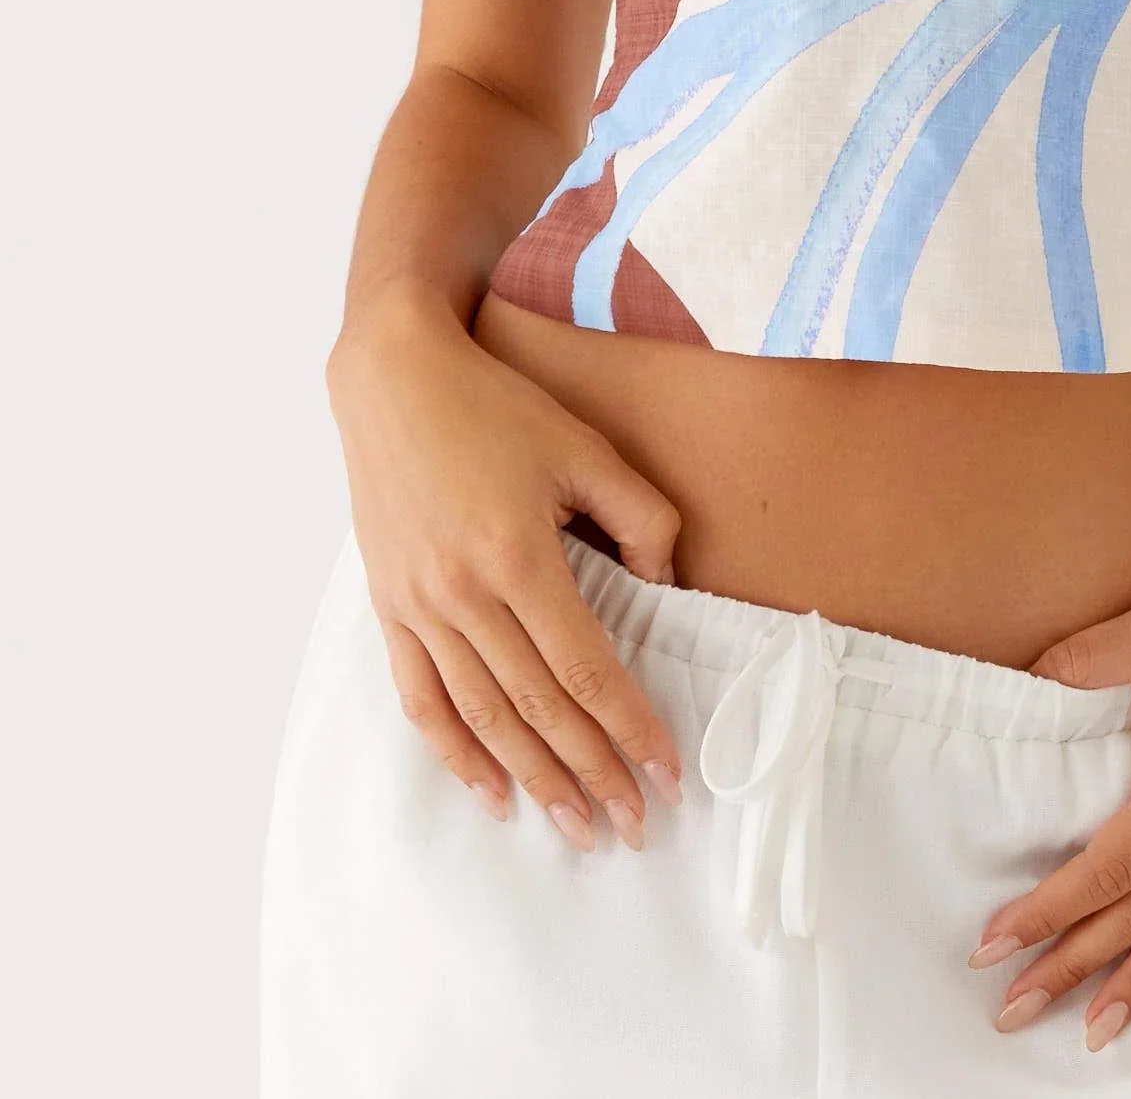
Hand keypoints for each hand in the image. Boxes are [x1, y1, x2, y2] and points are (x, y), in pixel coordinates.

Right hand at [326, 293, 685, 852]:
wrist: (394, 378)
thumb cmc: (497, 408)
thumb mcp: (584, 447)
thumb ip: (640, 518)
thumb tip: (666, 588)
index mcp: (519, 556)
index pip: (586, 668)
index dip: (629, 727)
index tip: (667, 773)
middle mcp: (464, 594)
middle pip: (537, 707)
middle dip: (590, 772)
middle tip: (633, 826)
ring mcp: (419, 606)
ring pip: (481, 716)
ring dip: (531, 777)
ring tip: (574, 825)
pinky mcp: (389, 607)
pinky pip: (420, 698)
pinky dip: (454, 751)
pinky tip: (490, 788)